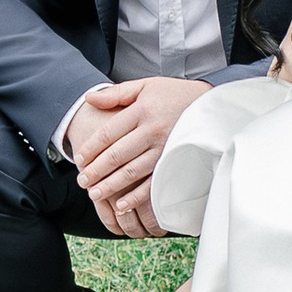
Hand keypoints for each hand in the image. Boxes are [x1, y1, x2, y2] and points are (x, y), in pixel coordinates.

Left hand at [68, 72, 213, 239]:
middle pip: (117, 154)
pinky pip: (153, 183)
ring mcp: (165, 149)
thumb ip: (117, 93)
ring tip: (94, 194)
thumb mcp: (146, 86)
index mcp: (142, 111)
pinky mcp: (175, 163)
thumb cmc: (175, 95)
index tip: (78, 158)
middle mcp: (153, 130)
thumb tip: (89, 98)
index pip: (109, 132)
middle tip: (81, 181)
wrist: (213, 105)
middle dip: (96, 170)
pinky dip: (136, 196)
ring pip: (131, 171)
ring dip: (110, 185)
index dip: (91, 147)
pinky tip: (121, 205)